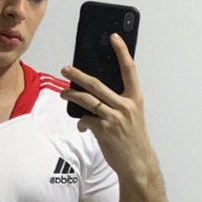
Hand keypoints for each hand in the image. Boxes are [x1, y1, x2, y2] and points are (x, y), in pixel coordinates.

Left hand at [60, 34, 157, 184]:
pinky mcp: (104, 130)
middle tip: (66, 68)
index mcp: (135, 99)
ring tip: (63, 93)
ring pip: (87, 100)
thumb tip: (93, 99)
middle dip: (78, 75)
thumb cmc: (133, 139)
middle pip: (97, 84)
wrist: (137, 164)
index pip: (129, 70)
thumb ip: (116, 105)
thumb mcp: (132, 117)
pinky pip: (86, 119)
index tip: (114, 37)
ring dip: (71, 94)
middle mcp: (126, 105)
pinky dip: (82, 121)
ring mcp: (114, 117)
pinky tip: (83, 126)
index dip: (121, 52)